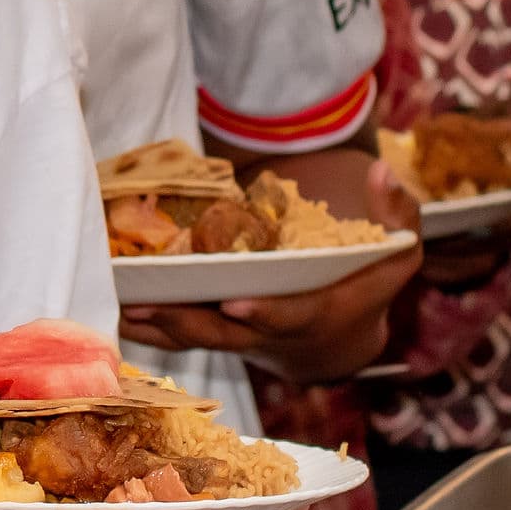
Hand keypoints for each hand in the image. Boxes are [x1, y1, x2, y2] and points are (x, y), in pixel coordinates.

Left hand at [126, 148, 419, 383]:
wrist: (338, 340)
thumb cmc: (366, 284)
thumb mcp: (398, 251)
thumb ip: (398, 212)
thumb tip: (383, 169)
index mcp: (315, 312)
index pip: (288, 316)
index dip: (264, 314)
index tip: (236, 304)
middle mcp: (270, 333)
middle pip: (225, 335)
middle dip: (189, 322)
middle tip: (151, 304)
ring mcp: (239, 338)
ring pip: (193, 339)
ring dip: (155, 326)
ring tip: (118, 305)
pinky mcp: (215, 335)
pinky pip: (175, 338)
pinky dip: (146, 330)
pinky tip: (111, 312)